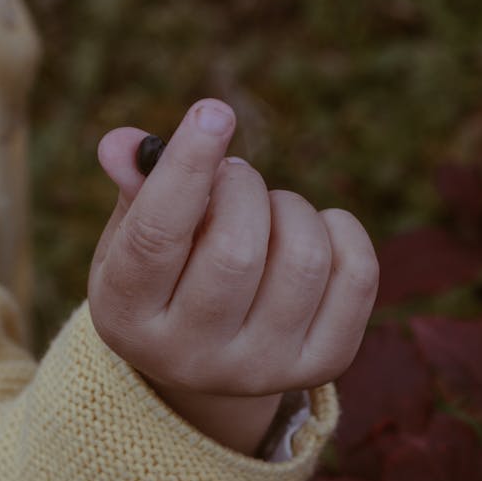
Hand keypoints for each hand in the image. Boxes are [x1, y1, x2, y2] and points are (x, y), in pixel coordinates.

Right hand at [88, 100, 378, 454]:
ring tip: (266, 212)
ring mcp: (262, 369)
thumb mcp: (131, 239)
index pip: (156, 238)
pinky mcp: (322, 365)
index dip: (187, 168)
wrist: (207, 360)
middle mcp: (193, 358)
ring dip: (289, 207)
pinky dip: (339, 228)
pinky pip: (357, 273)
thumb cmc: (163, 278)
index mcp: (129, 319)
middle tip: (233, 178)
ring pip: (303, 258)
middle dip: (242, 186)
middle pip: (236, 250)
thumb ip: (135, 189)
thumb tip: (124, 144)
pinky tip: (309, 233)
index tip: (213, 111)